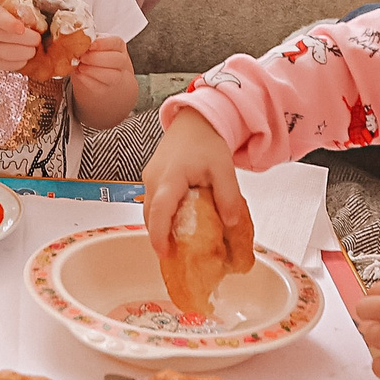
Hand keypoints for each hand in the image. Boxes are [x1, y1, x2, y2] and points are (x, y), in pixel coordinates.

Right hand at [0, 0, 39, 74]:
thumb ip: (8, 3)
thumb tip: (34, 5)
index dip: (11, 24)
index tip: (21, 28)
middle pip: (13, 39)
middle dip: (32, 38)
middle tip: (38, 36)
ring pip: (15, 54)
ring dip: (30, 50)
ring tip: (32, 45)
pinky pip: (11, 65)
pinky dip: (22, 60)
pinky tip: (23, 54)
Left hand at [70, 34, 134, 103]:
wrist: (100, 76)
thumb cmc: (95, 56)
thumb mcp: (94, 45)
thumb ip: (87, 42)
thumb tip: (74, 39)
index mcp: (117, 46)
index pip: (116, 42)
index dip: (103, 43)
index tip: (91, 44)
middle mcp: (120, 61)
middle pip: (116, 60)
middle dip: (97, 58)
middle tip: (82, 57)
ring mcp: (115, 76)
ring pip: (111, 75)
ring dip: (92, 70)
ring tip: (79, 66)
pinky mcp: (106, 89)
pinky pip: (99, 86)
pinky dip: (87, 80)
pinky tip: (79, 74)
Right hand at [141, 110, 252, 259]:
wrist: (194, 122)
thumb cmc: (206, 142)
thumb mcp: (223, 168)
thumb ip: (228, 196)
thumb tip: (231, 223)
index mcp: (170, 177)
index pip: (160, 209)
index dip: (159, 234)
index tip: (164, 253)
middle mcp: (154, 179)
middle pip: (149, 215)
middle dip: (158, 237)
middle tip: (173, 256)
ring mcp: (149, 179)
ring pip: (148, 210)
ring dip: (159, 228)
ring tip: (175, 244)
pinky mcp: (151, 180)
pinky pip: (152, 203)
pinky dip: (160, 217)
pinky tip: (176, 224)